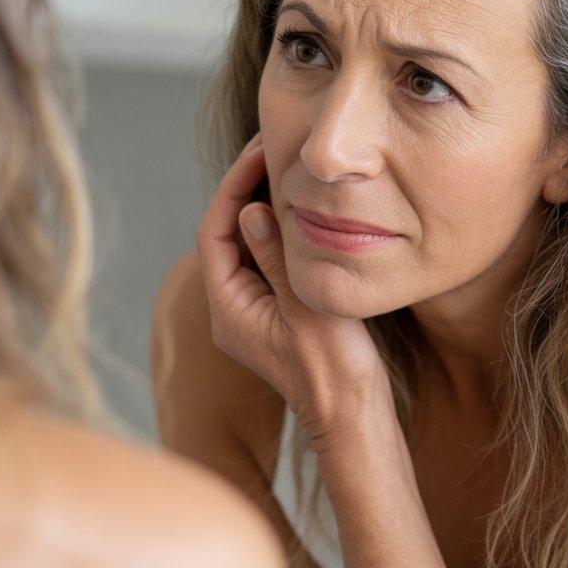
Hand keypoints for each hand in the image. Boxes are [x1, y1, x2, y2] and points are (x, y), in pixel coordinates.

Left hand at [196, 134, 392, 448]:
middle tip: (272, 148)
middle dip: (244, 188)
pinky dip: (279, 228)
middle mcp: (232, 308)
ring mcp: (253, 310)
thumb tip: (251, 210)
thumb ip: (277, 259)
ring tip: (286, 167)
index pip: (215, 231)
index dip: (233, 186)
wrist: (353, 419)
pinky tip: (303, 208)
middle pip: (225, 233)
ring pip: (246, 244)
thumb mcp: (306, 308)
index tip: (260, 152)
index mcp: (229, 308)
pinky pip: (266, 258)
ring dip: (263, 204)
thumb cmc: (334, 373)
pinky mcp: (274, 312)